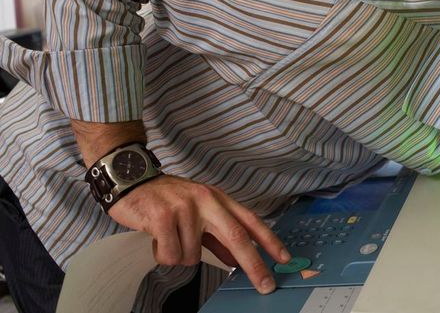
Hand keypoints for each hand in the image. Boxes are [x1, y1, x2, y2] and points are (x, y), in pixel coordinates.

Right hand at [108, 175, 288, 293]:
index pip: (250, 221)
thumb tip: (235, 258)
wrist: (132, 179)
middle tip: (265, 285)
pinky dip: (163, 254)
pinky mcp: (163, 216)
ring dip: (180, 255)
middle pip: (237, 237)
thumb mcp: (198, 212)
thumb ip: (217, 236)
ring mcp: (186, 208)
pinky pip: (171, 254)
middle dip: (254, 265)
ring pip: (193, 256)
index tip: (284, 258)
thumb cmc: (167, 199)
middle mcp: (207, 201)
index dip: (269, 241)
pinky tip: (157, 238)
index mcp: (218, 199)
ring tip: (169, 237)